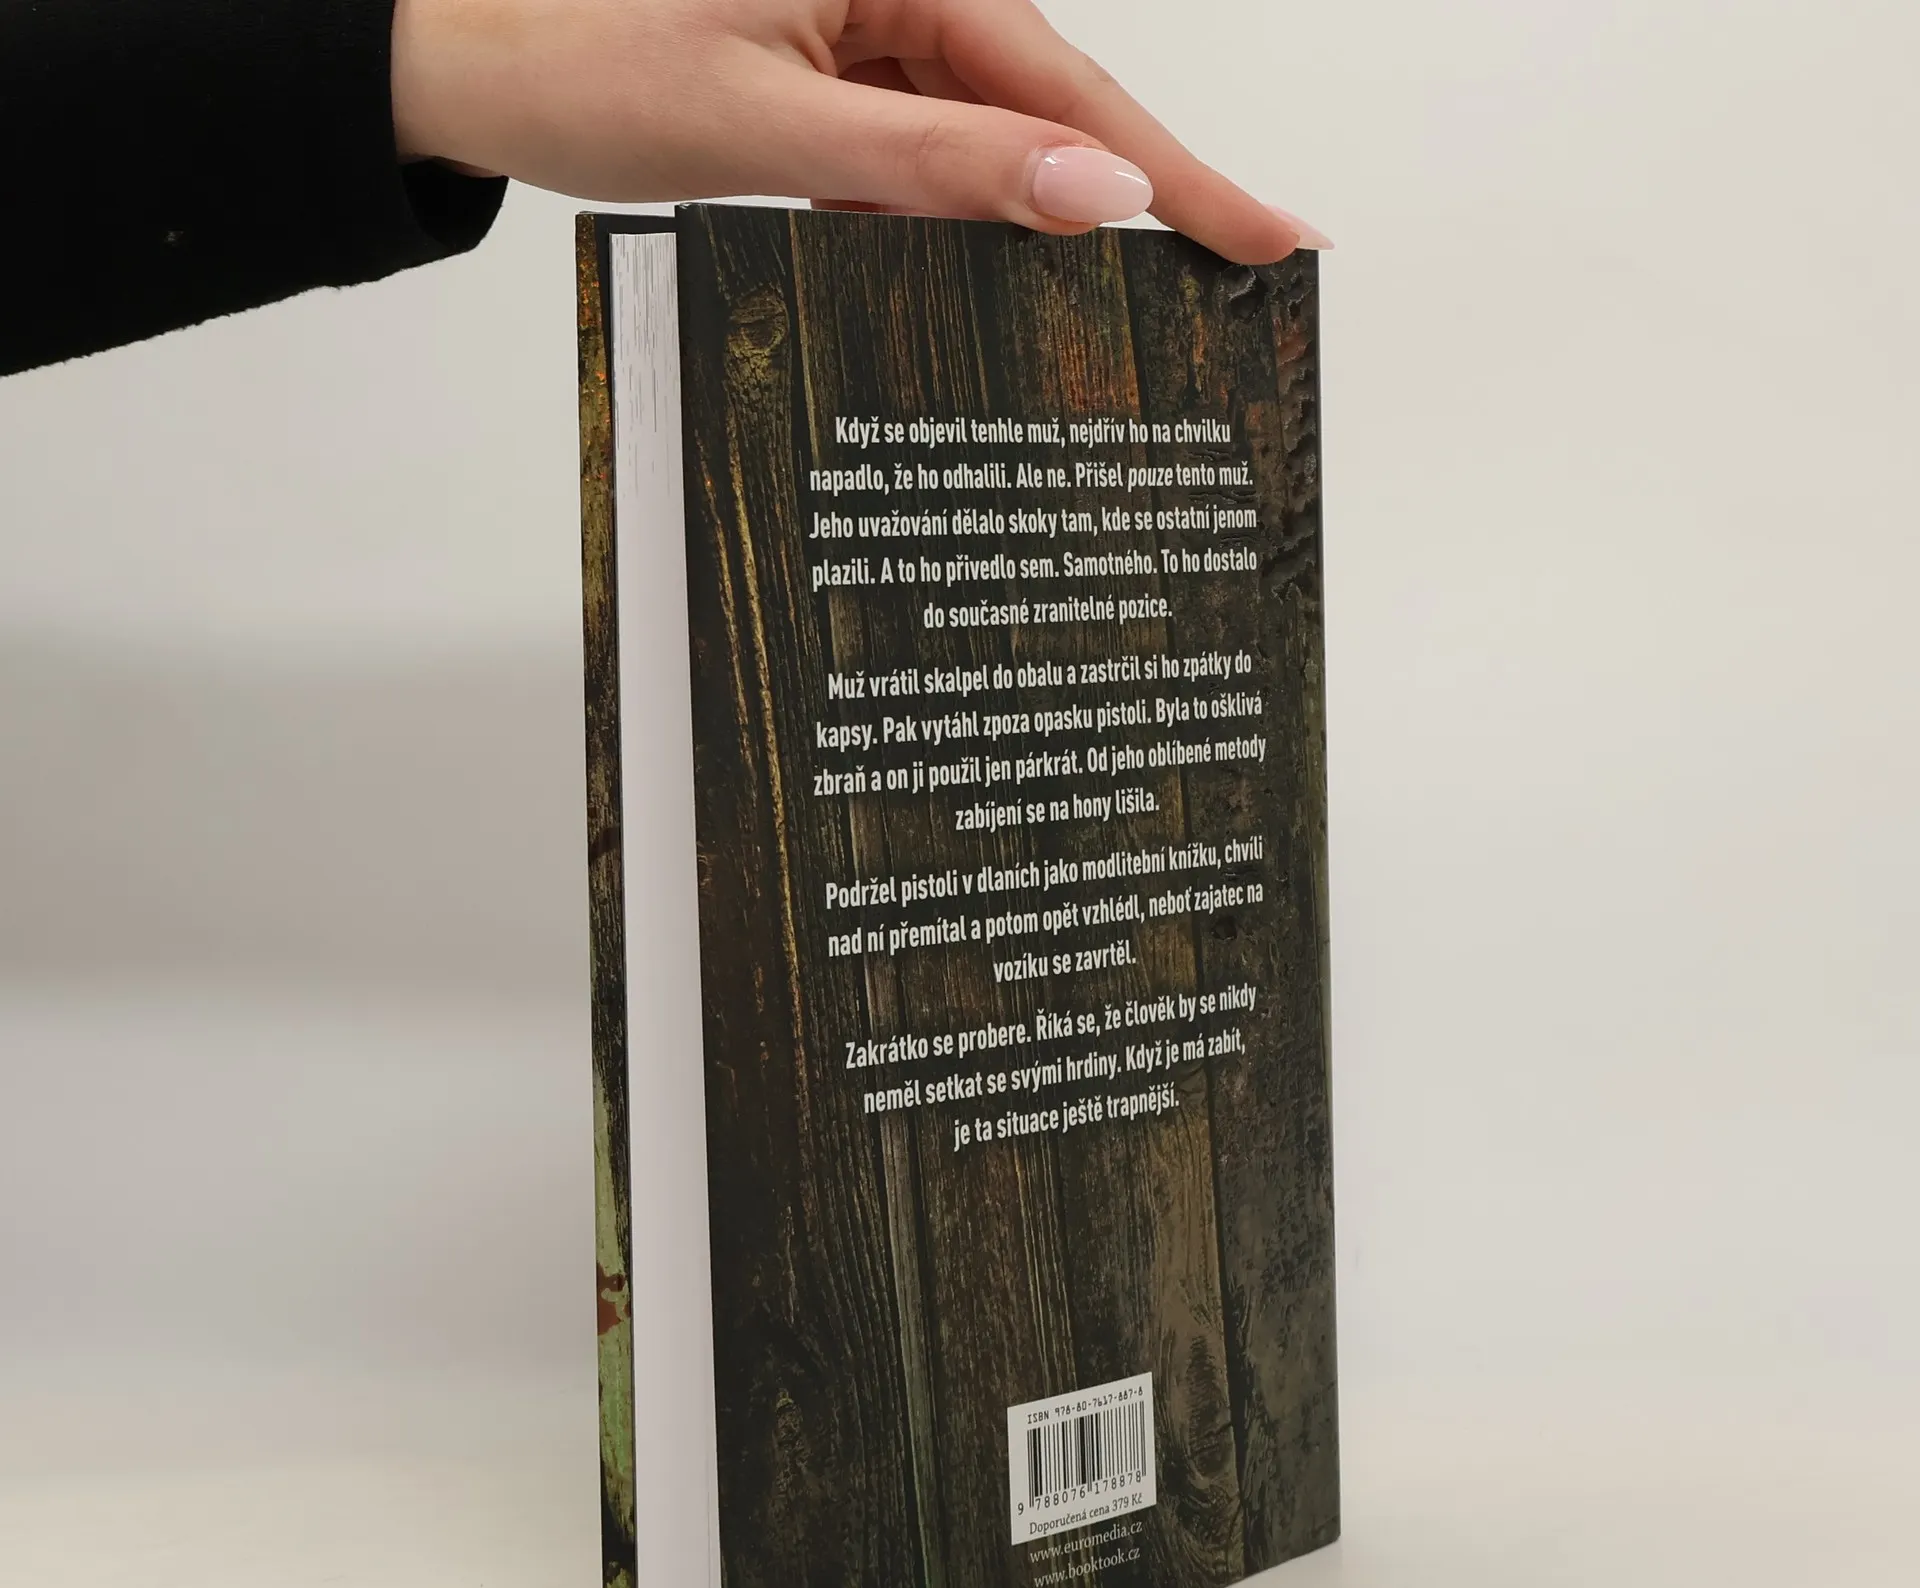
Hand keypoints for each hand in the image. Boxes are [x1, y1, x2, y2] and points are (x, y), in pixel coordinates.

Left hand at [390, 0, 1329, 263]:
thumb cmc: (581, 64)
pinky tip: (940, 261)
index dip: (1179, 170)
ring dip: (1016, 219)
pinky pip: (918, 146)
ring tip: (1096, 301)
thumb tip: (1089, 196)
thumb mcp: (771, 126)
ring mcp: (867, 25)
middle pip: (1044, 108)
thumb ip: (936, 165)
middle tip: (1232, 281)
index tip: (1272, 233)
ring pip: (983, 138)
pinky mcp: (834, 68)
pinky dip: (934, 212)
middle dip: (1125, 201)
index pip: (1068, 87)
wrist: (463, 59)